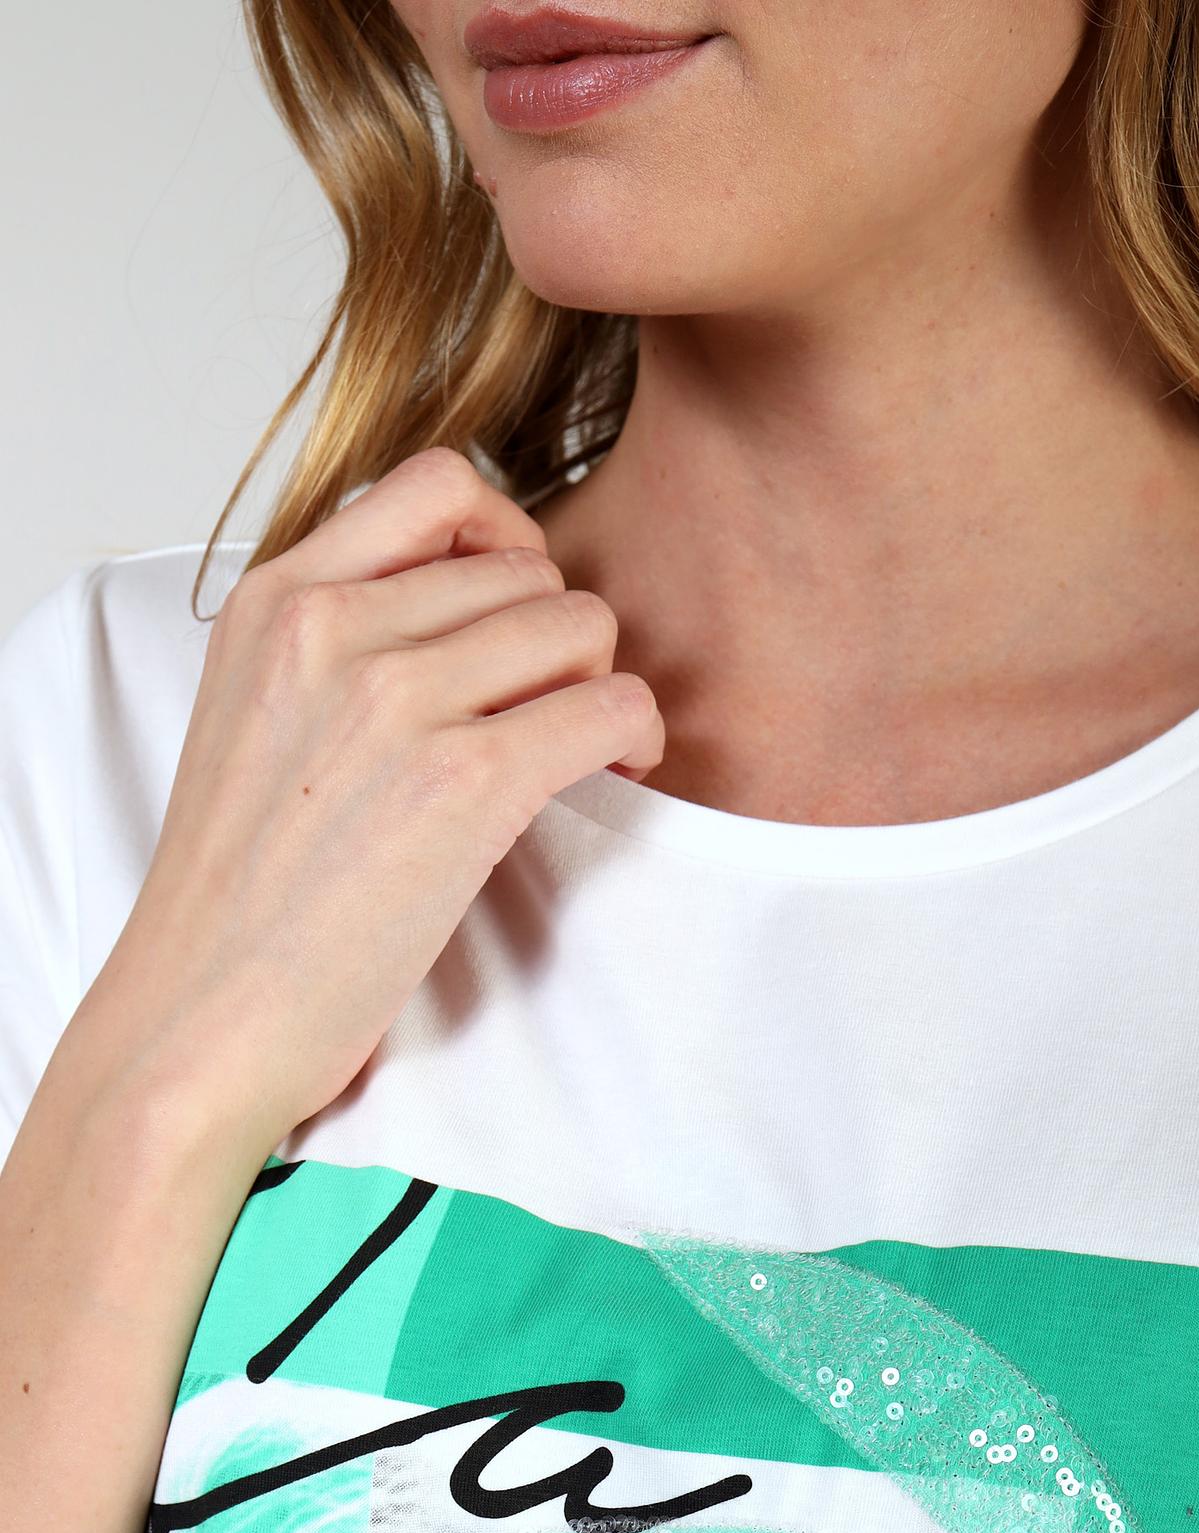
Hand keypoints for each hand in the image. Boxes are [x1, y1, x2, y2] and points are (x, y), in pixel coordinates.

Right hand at [76, 448, 663, 1150]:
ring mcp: (395, 700)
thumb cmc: (237, 895)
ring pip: (581, 625)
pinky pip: (610, 705)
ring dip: (599, 686)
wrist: (199, 1017)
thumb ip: (338, 640)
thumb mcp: (253, 715)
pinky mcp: (463, 784)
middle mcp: (333, 628)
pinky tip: (613, 775)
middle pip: (527, 567)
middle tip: (547, 711)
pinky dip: (635, 737)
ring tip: (578, 748)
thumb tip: (470, 605)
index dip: (505, 536)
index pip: (438, 484)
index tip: (512, 611)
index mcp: (275, 600)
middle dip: (557, 638)